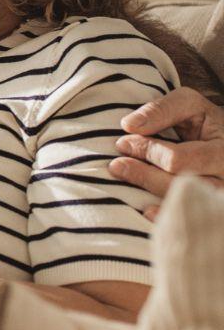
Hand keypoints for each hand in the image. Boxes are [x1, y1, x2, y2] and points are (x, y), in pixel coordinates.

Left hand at [111, 86, 223, 217]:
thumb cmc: (206, 124)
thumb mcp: (191, 106)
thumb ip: (163, 110)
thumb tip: (129, 125)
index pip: (176, 160)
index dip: (145, 151)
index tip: (122, 143)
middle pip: (177, 187)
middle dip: (142, 175)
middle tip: (117, 166)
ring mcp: (219, 201)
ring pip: (181, 206)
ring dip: (147, 194)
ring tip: (125, 178)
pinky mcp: (213, 214)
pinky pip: (188, 223)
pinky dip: (164, 218)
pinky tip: (146, 210)